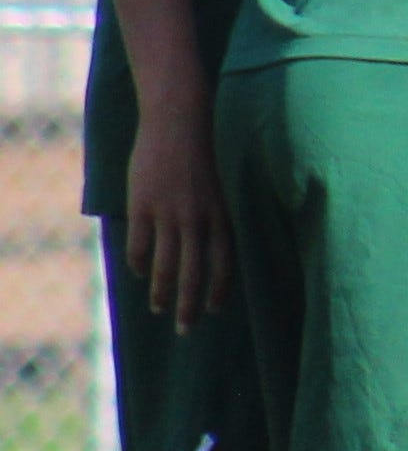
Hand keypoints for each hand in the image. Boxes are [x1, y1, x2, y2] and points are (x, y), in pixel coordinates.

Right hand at [122, 98, 231, 326]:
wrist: (180, 120)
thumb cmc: (204, 152)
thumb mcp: (220, 186)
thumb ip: (216, 216)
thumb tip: (212, 247)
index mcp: (222, 214)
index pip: (224, 264)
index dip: (219, 291)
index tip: (215, 310)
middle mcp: (198, 219)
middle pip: (195, 274)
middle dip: (191, 305)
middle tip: (186, 330)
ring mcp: (169, 213)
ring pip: (165, 266)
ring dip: (162, 292)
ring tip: (160, 310)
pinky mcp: (142, 205)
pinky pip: (140, 245)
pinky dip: (139, 263)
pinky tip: (139, 274)